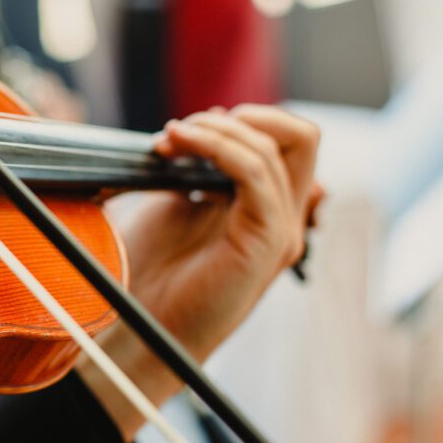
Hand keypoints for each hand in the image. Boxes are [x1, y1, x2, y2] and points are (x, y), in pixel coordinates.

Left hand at [77, 105, 321, 440]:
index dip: (238, 121)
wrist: (140, 326)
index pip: (286, 139)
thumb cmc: (151, 272)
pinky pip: (258, 174)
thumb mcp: (175, 204)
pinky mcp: (266, 244)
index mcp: (264, 206)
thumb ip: (197, 169)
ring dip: (214, 130)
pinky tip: (180, 146)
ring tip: (169, 139)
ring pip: (277, 147)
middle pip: (302, 136)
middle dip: (242, 117)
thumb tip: (199, 126)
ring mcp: (280, 230)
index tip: (181, 132)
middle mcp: (281, 216)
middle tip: (183, 130)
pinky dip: (218, 148)